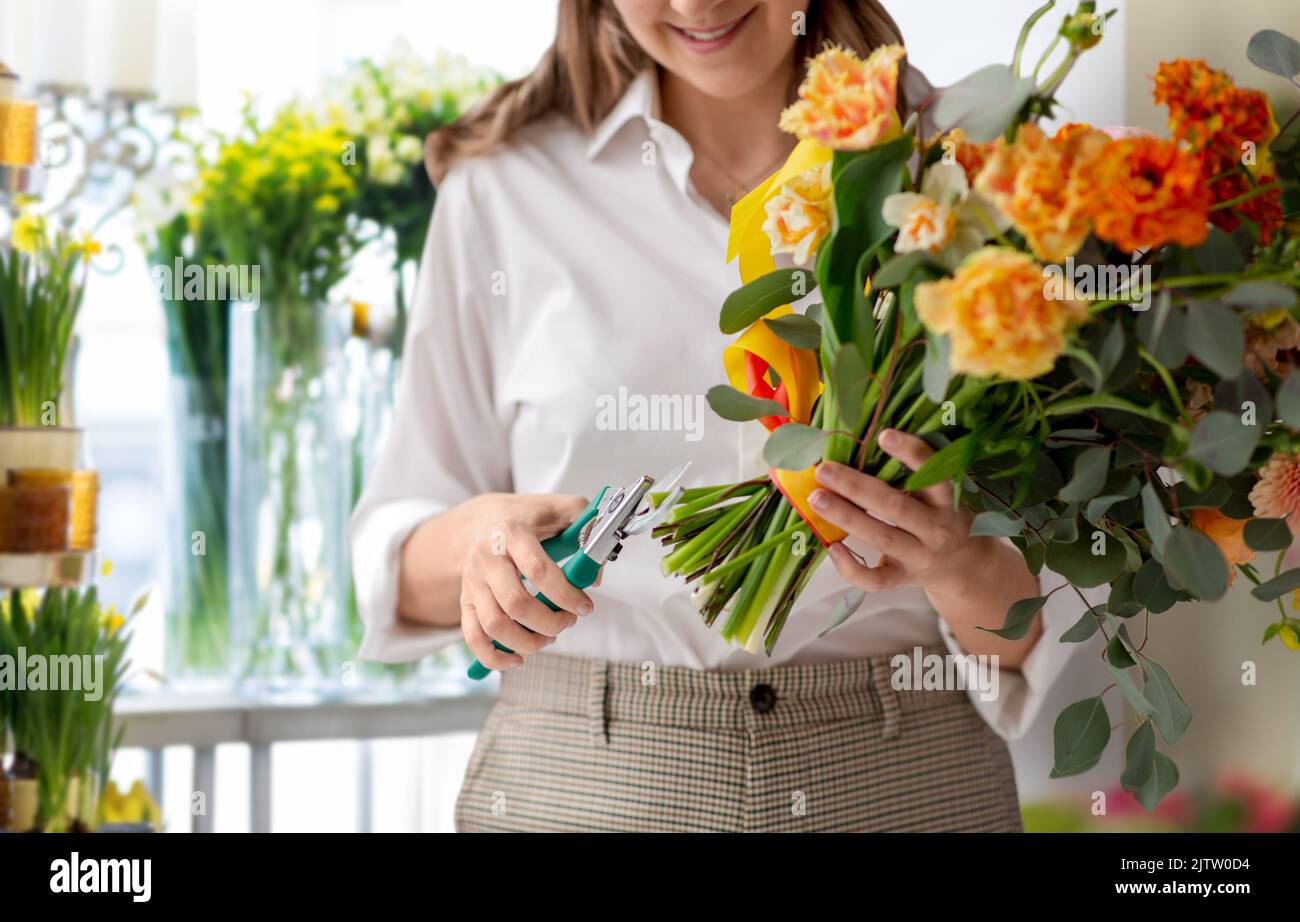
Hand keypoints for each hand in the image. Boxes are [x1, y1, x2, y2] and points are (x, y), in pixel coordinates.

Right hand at [459, 494, 594, 670]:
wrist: (484, 519)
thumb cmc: (528, 517)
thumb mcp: (561, 509)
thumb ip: (587, 530)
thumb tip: (592, 577)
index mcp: (512, 532)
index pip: (538, 570)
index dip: (565, 594)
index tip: (585, 607)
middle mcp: (487, 557)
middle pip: (516, 603)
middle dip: (550, 621)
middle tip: (568, 621)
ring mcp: (472, 581)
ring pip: (494, 625)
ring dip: (527, 641)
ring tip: (548, 637)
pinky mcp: (465, 600)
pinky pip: (472, 637)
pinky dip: (493, 657)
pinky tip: (517, 660)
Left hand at [808, 429, 1000, 603]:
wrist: (965, 566)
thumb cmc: (940, 518)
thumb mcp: (938, 495)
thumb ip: (913, 475)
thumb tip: (862, 443)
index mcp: (945, 501)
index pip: (934, 475)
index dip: (912, 454)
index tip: (883, 435)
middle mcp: (935, 529)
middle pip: (896, 507)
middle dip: (857, 486)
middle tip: (824, 469)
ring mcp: (919, 557)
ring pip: (882, 538)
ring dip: (846, 517)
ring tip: (817, 498)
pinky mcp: (903, 579)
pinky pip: (876, 580)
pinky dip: (851, 566)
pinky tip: (831, 547)